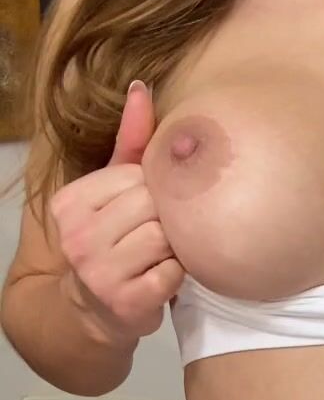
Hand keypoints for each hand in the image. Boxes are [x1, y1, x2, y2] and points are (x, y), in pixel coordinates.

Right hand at [48, 80, 185, 348]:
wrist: (95, 311)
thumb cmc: (113, 243)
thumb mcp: (113, 190)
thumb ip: (130, 142)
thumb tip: (141, 88)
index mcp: (70, 202)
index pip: (134, 176)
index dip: (152, 191)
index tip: (145, 209)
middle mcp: (77, 236)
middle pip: (151, 205)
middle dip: (165, 218)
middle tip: (159, 234)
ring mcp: (99, 272)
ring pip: (164, 238)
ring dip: (174, 247)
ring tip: (161, 254)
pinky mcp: (126, 301)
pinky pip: (173, 274)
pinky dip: (177, 276)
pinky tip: (164, 277)